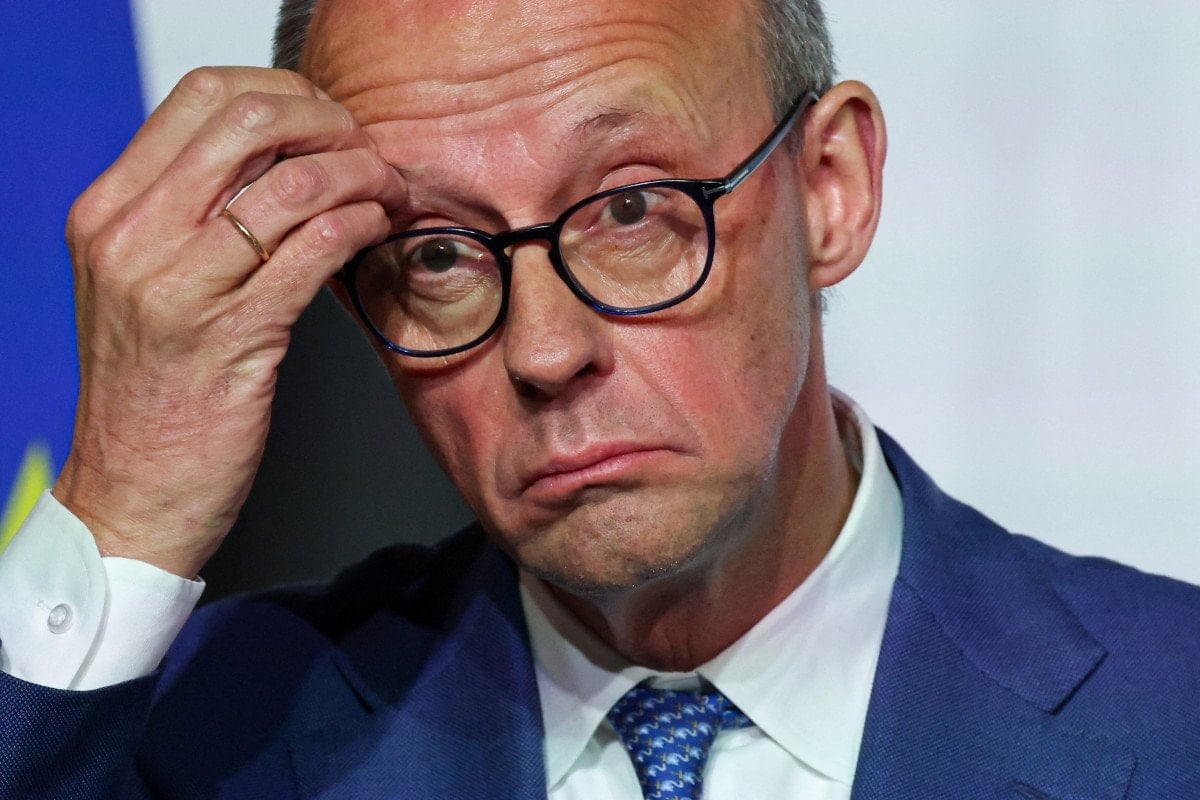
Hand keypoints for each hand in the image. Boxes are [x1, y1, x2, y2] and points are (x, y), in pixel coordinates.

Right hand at [53, 67, 406, 577]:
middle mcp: (132, 237)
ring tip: (389, 192)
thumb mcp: (144, 285)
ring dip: (361, 176)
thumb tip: (279, 159)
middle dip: (330, 125)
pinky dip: (360, 225)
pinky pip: (313, 249)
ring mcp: (177, 287)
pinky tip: (377, 228)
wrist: (132, 494)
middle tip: (367, 151)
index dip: (284, 96)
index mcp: (109, 212)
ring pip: (292, 183)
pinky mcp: (232, 336)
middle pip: (249, 122)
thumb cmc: (151, 393)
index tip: (326, 120)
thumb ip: (190, 216)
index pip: (201, 97)